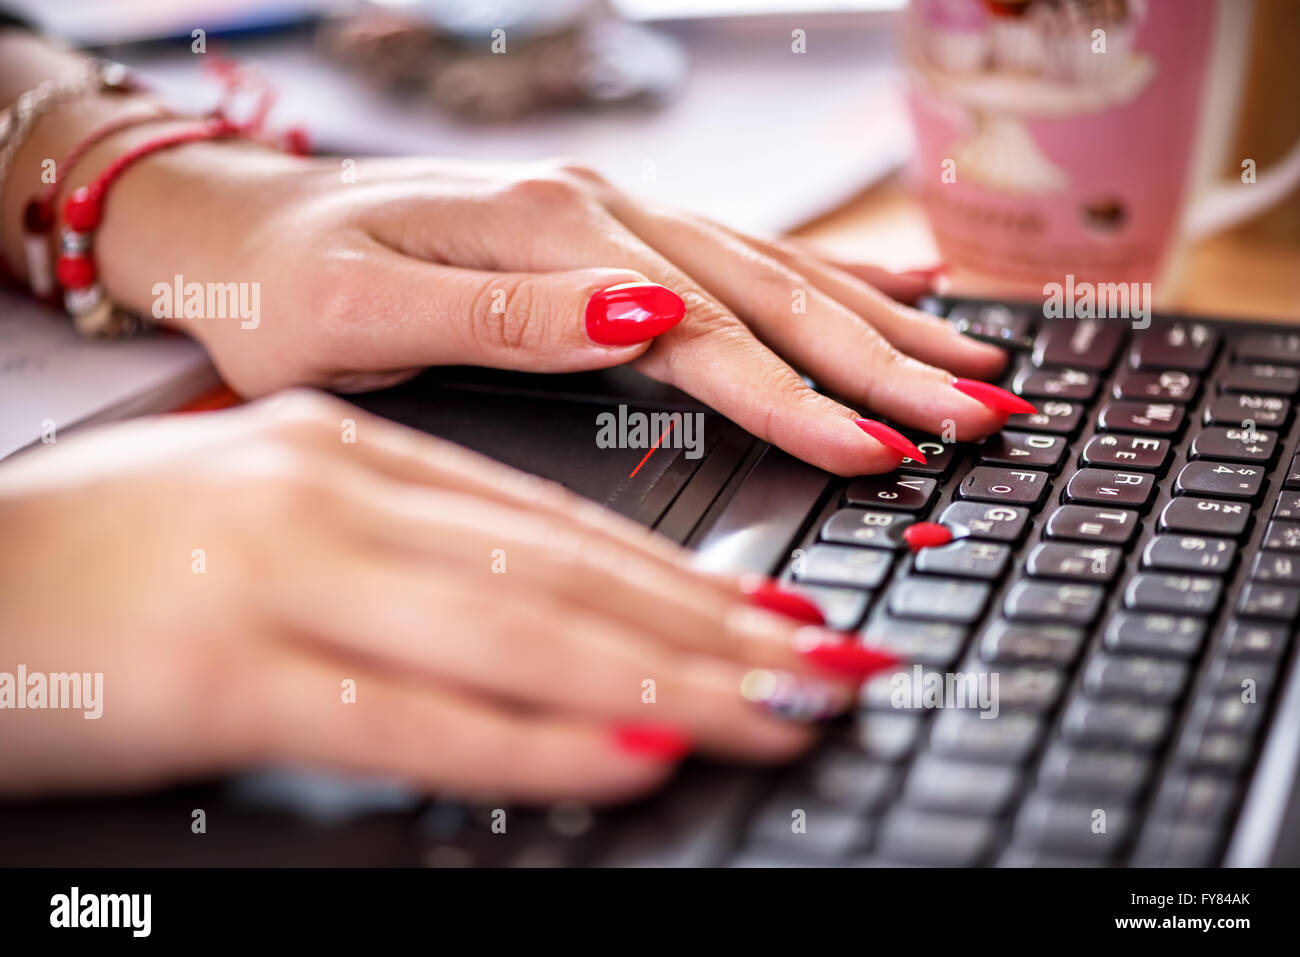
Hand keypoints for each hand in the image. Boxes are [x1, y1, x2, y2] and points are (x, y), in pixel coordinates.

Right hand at [0, 392, 894, 801]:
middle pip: (568, 571)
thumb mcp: (274, 523)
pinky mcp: (223, 670)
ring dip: (667, 678)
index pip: (556, 522)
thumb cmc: (111, 563)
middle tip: (830, 664)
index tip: (781, 615)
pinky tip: (630, 758)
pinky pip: (411, 715)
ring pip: (518, 632)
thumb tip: (547, 615)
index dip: (684, 574)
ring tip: (778, 711)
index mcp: (353, 454)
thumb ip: (408, 558)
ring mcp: (282, 575)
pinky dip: (533, 740)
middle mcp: (335, 496)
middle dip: (716, 627)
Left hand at [99, 150, 1020, 475]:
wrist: (238, 227)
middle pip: (768, 291)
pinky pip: (742, 250)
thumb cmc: (283, 287)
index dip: (796, 397)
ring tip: (975, 357)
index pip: (704, 329)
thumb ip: (506, 317)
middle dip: (881, 361)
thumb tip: (648, 317)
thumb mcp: (359, 313)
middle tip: (980, 414)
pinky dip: (830, 274)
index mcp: (546, 236)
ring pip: (773, 267)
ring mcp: (612, 214)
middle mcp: (597, 213)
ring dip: (880, 319)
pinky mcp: (611, 231)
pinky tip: (898, 285)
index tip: (880, 453)